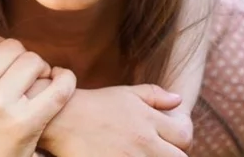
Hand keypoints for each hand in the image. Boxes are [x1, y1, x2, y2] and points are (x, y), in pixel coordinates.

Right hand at [0, 31, 75, 156]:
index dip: (1, 47)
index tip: (7, 61)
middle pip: (11, 48)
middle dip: (22, 58)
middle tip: (27, 74)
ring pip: (32, 62)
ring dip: (40, 70)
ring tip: (41, 83)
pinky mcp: (25, 123)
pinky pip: (57, 88)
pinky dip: (66, 80)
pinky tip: (64, 80)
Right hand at [39, 84, 193, 156]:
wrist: (58, 119)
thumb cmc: (92, 105)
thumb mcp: (124, 94)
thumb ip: (154, 95)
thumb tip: (178, 99)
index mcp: (147, 119)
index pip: (185, 135)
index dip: (182, 138)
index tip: (170, 139)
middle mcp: (143, 141)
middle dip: (171, 154)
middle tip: (153, 148)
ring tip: (137, 152)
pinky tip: (122, 155)